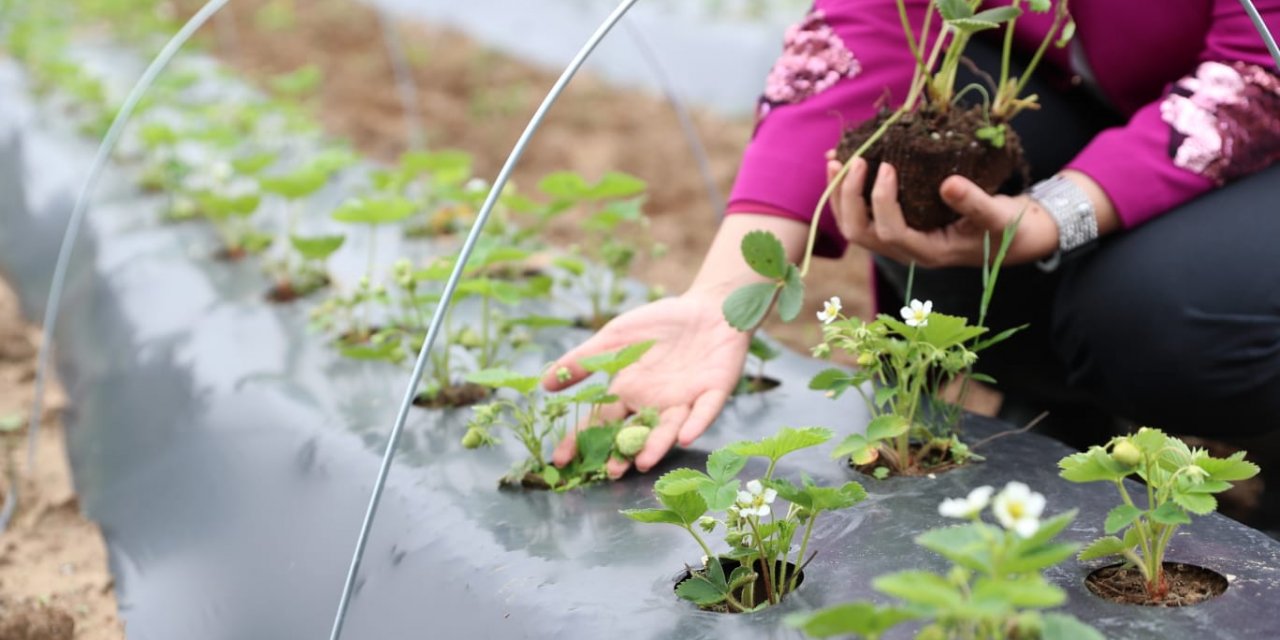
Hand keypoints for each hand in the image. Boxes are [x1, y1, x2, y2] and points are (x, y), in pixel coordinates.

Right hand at [542, 292, 750, 478]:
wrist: (707, 308)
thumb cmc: (659, 324)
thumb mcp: (614, 337)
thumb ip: (583, 360)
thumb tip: (543, 383)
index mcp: (628, 393)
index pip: (600, 423)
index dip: (581, 441)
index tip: (561, 460)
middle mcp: (654, 404)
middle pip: (635, 434)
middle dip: (623, 452)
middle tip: (611, 471)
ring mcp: (685, 401)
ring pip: (669, 428)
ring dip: (656, 446)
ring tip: (642, 462)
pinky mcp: (713, 392)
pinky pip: (704, 411)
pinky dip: (695, 423)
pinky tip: (684, 437)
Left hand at [827, 157, 1059, 267]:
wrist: (1010, 237)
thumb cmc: (1005, 227)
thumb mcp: (997, 215)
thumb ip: (975, 203)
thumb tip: (948, 184)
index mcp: (928, 252)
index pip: (891, 232)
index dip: (881, 201)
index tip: (887, 167)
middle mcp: (906, 251)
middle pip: (860, 233)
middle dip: (849, 198)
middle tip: (854, 160)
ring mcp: (897, 242)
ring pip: (854, 227)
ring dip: (839, 196)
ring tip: (835, 160)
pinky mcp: (895, 228)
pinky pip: (861, 215)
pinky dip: (847, 193)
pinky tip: (843, 165)